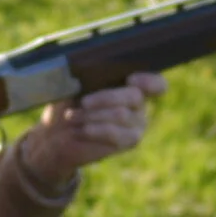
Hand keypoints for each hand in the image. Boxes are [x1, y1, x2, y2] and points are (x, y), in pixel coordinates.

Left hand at [21, 72, 166, 183]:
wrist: (59, 134)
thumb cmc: (69, 103)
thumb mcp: (77, 85)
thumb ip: (90, 78)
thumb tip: (91, 76)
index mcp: (131, 82)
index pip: (156, 82)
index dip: (149, 81)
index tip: (130, 79)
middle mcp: (140, 102)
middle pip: (134, 96)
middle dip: (105, 98)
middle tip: (83, 102)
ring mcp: (138, 123)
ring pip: (121, 115)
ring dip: (93, 115)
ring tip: (72, 116)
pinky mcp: (131, 141)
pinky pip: (115, 133)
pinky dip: (94, 130)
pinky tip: (80, 129)